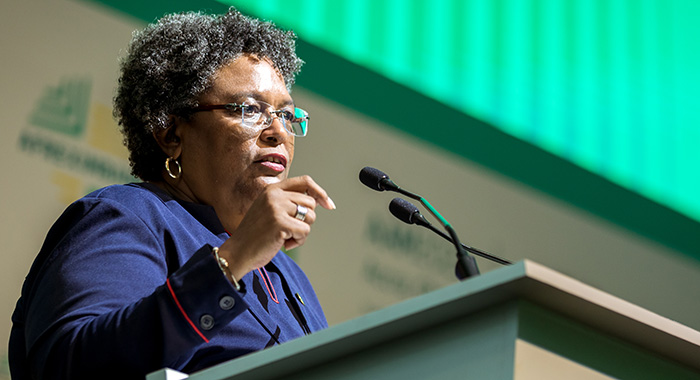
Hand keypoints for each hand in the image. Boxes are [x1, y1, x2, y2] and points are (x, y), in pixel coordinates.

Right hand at [217, 175, 334, 280]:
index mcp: (272, 189)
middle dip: (306, 220)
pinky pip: (305, 232)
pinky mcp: (280, 223)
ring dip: (302, 232)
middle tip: (290, 229)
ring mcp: (276, 208)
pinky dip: (298, 241)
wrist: (238, 251)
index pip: (305, 181)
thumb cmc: (256, 234)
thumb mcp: (270, 210)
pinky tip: (284, 244)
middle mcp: (274, 195)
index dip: (320, 192)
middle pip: (310, 203)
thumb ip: (289, 201)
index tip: (329, 205)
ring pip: (310, 217)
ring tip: (285, 237)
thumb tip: (319, 200)